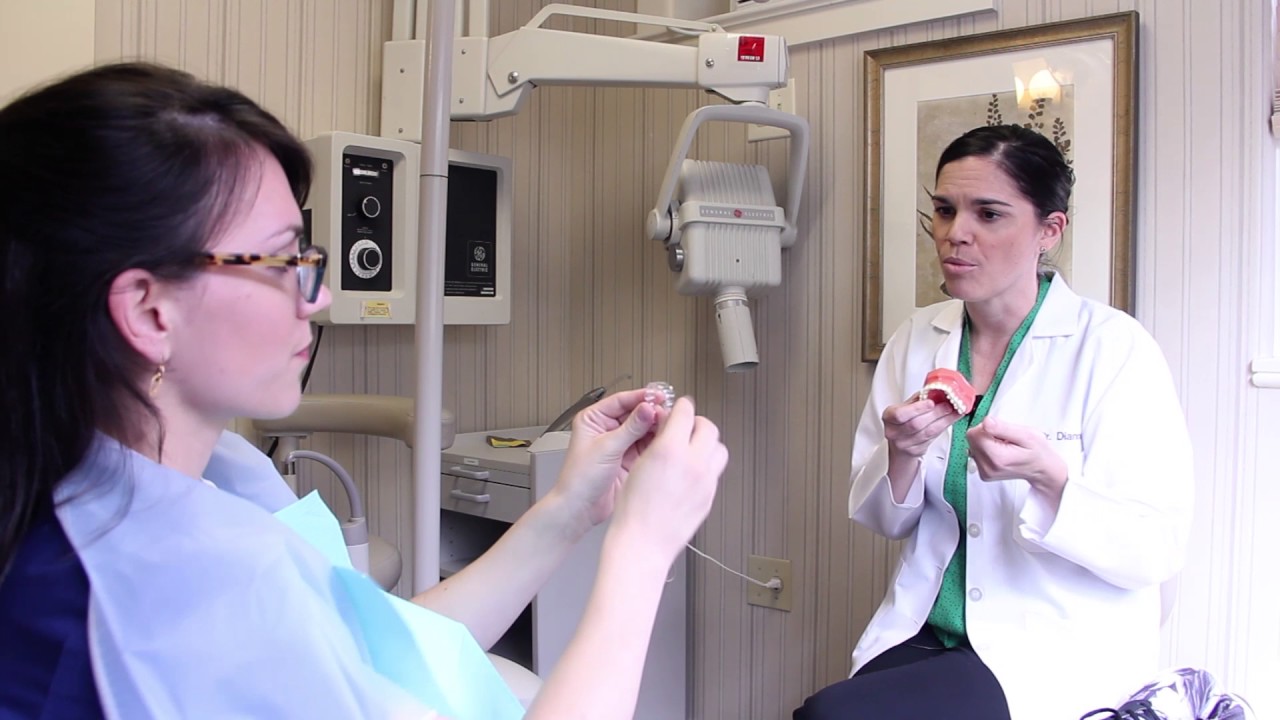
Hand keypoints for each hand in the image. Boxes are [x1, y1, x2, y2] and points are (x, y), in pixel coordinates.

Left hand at [552, 389, 663, 536]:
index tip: (658, 396)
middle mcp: (606, 429)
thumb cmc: (579, 478)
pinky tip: (664, 439)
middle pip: (634, 413)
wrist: (580, 508)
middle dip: (651, 413)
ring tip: (668, 425)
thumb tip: (648, 408)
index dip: (641, 397)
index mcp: (593, 419)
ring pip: (642, 429)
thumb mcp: (607, 447)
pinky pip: (646, 444)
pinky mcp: (629, 458)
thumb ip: (631, 427)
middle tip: (667, 412)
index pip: (621, 401)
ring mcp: (618, 444)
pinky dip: (655, 442)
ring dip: (655, 427)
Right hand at [608, 397, 727, 562]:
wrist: (642, 542)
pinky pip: (716, 471)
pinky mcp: (710, 496)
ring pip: (719, 448)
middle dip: (697, 423)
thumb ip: (658, 441)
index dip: (680, 407)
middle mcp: (693, 463)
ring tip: (692, 449)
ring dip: (707, 444)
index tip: (679, 408)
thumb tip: (668, 426)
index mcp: (670, 450)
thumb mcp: (638, 464)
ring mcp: (706, 481)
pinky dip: (707, 464)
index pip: (685, 412)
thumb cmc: (633, 510)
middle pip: (708, 427)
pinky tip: (691, 471)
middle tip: (686, 427)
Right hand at [883, 395, 962, 461]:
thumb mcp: (907, 406)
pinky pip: (932, 439)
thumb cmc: (905, 421)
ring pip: (927, 432)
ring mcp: (903, 444)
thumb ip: (919, 398)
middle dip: (936, 413)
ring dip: (944, 421)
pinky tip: (949, 420)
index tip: (931, 402)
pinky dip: (943, 428)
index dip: (917, 408)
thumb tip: (937, 390)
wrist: (901, 442)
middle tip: (949, 405)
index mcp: (889, 417)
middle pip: (916, 424)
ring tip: (954, 412)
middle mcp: (893, 432)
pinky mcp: (914, 451)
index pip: (900, 414)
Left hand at [966, 416, 1067, 494]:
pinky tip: (1001, 452)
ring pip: (973, 445)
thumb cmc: (1037, 451)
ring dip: (986, 442)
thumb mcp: (1026, 435)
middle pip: (972, 439)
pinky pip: (976, 453)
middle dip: (986, 434)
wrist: (1041, 469)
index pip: (974, 433)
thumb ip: (1003, 428)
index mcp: (997, 457)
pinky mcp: (983, 473)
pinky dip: (987, 450)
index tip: (1002, 432)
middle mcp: (987, 468)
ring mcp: (985, 473)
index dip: (987, 427)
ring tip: (1004, 446)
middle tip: (1005, 439)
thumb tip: (985, 422)